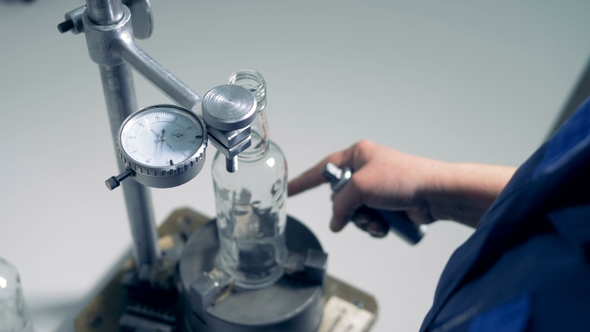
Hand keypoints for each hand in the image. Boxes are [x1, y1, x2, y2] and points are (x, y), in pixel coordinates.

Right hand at [289, 140, 441, 232]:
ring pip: (354, 212)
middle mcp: (365, 170)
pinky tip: (385, 225)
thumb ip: (341, 204)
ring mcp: (377, 189)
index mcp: (357, 155)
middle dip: (348, 209)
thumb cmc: (403, 178)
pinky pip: (369, 220)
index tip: (289, 190)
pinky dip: (375, 226)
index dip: (304, 181)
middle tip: (361, 208)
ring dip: (363, 221)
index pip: (322, 169)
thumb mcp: (361, 186)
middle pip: (339, 196)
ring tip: (378, 220)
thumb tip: (336, 222)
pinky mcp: (387, 205)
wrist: (435, 194)